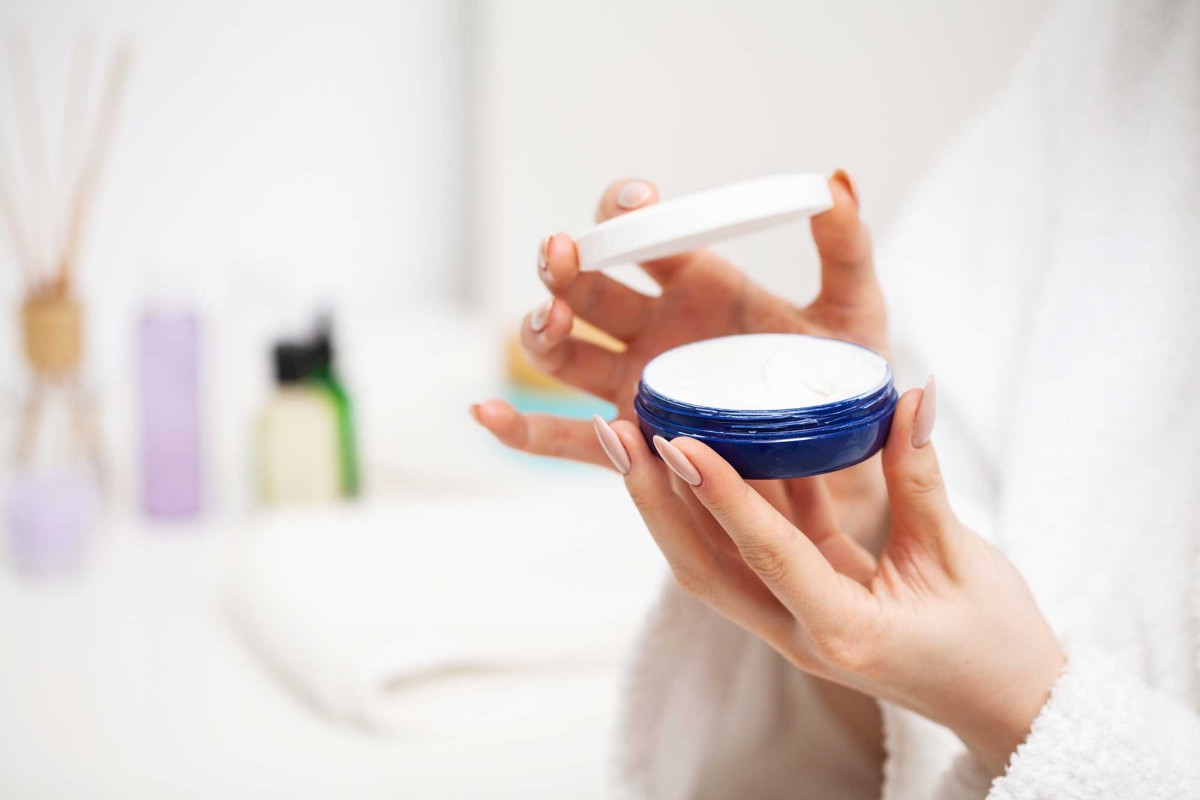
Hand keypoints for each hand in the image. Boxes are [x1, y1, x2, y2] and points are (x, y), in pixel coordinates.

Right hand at [470, 172, 887, 537]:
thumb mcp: (855, 314)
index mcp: (697, 282)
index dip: (624, 214)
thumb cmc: (844, 382)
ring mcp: (633, 382)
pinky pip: (566, 438)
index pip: (643, 235)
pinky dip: (520, 430)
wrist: (843, 460)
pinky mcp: (629, 439)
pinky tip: (484, 415)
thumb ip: (846, 250)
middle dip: (568, 265)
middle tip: (563, 253)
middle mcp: (653, 327)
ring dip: (541, 329)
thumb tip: (836, 182)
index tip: (636, 207)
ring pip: (563, 351)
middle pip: (587, 286)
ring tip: (551, 321)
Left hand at [593, 381, 1065, 775]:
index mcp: (842, 629)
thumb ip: (920, 477)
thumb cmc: (994, 643)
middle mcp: (799, 633)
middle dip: (655, 499)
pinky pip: (757, 548)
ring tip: (640, 435)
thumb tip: (908, 397)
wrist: (1005, 704)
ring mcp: (793, 623)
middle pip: (703, 566)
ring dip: (676, 500)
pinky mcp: (802, 603)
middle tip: (618, 432)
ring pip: (714, 560)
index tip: (676, 442)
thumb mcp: (961, 557)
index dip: (721, 495)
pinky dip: (739, 499)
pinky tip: (724, 443)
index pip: (768, 554)